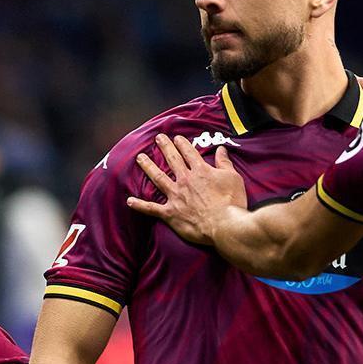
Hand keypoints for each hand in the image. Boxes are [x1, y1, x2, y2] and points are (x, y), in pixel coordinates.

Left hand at [125, 134, 247, 245]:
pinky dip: (140, 205)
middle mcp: (185, 180)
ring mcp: (176, 196)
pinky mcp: (170, 213)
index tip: (176, 137)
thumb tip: (222, 149)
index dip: (181, 143)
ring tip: (140, 158)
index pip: (188, 152)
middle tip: (157, 138)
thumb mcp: (233, 178)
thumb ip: (224, 163)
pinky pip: (151, 209)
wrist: (225, 225)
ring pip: (158, 178)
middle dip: (164, 147)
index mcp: (200, 171)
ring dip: (148, 167)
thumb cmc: (232, 202)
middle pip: (172, 160)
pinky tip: (129, 200)